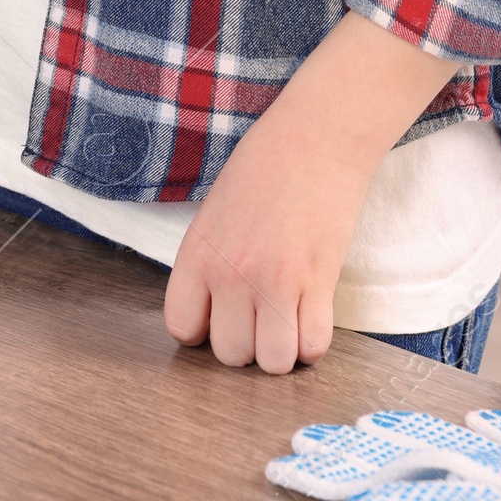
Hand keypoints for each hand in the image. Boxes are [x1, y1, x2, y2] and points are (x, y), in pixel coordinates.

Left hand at [163, 106, 364, 372]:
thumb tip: (212, 313)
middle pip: (230, 354)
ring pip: (272, 362)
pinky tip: (311, 314)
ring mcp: (275, 282)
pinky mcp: (319, 284)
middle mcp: (231, 274)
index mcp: (198, 253)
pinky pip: (313, 347)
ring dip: (281, 349)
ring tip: (286, 318)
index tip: (219, 315)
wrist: (315, 138)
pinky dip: (313, 341)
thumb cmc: (263, 167)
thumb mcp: (214, 211)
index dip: (203, 328)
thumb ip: (208, 262)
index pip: (182, 327)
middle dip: (246, 343)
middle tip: (258, 315)